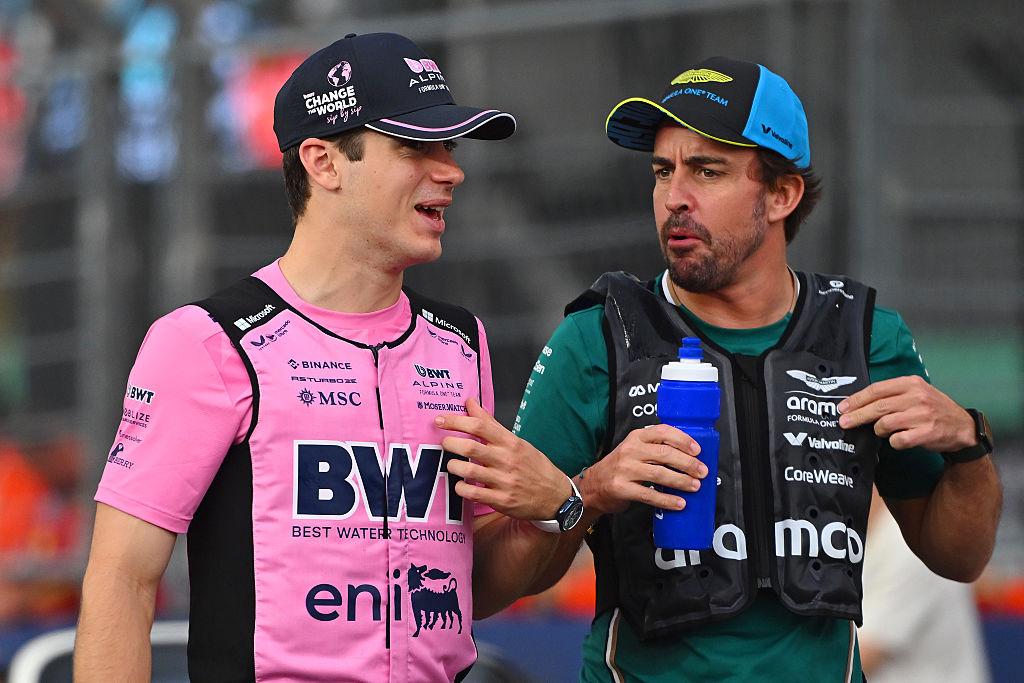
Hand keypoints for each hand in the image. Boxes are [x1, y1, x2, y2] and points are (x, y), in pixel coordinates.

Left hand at [435, 398, 570, 520]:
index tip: (441, 419)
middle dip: (450, 443)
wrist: (556, 497)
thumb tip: (470, 403)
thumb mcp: (517, 442)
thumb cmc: (534, 466)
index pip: (480, 425)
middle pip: (470, 447)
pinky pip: (473, 493)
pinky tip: (460, 485)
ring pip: (468, 470)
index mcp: (510, 443)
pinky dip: (461, 488)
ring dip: (453, 466)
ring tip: (451, 465)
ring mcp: (504, 481)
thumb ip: (491, 424)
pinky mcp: (501, 500)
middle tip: (444, 443)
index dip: (456, 421)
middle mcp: (507, 460)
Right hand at [580, 424, 705, 514]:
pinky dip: (667, 500)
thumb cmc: (620, 467)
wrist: (592, 486)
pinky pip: (649, 494)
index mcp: (636, 437)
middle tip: (702, 471)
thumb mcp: (633, 449)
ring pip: (660, 473)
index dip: (683, 440)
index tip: (697, 450)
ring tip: (695, 486)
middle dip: (688, 463)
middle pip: (665, 453)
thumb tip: (688, 456)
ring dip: (681, 481)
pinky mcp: (622, 488)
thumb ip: (655, 448)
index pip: (663, 432)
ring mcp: (625, 469)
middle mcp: (630, 450)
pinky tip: (679, 503)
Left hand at [838, 375, 975, 450]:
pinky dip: (893, 442)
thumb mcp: (916, 393)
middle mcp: (917, 397)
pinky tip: (899, 440)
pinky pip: (897, 440)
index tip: (842, 407)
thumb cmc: (933, 410)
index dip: (856, 399)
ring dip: (879, 430)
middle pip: (877, 407)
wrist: (962, 427)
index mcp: (911, 383)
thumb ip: (892, 395)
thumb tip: (859, 403)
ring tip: (885, 431)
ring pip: (884, 424)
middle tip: (844, 423)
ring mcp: (922, 415)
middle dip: (857, 416)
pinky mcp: (926, 433)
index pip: (876, 390)